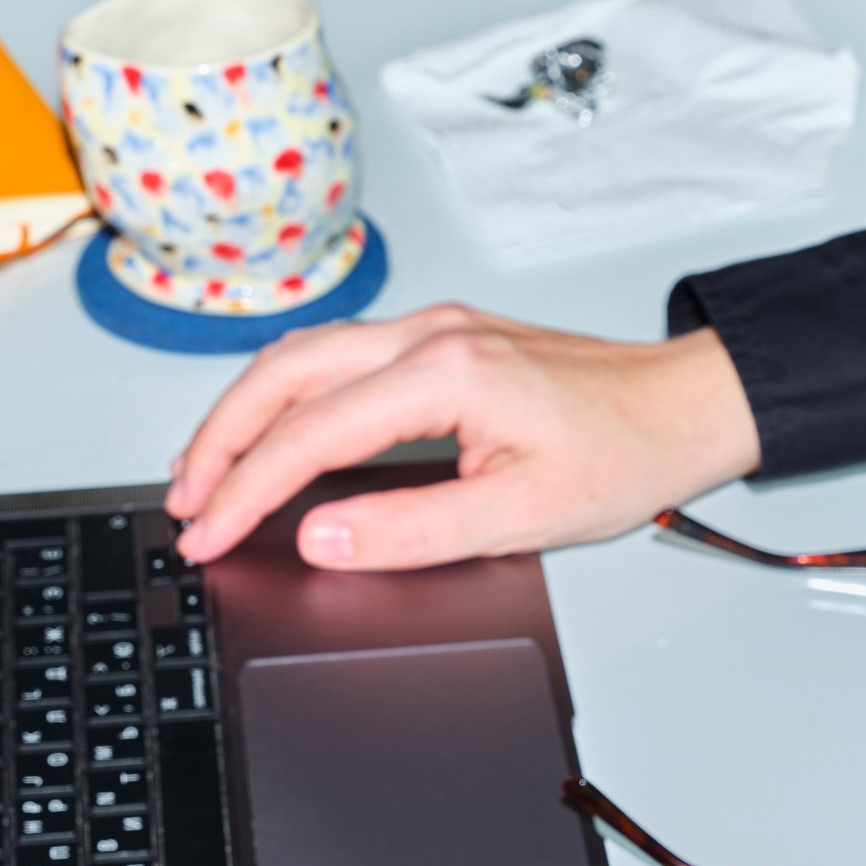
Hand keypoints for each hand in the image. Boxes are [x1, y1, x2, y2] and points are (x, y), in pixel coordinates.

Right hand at [164, 305, 759, 568]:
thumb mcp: (521, 516)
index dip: (246, 490)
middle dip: (218, 441)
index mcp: (448, 373)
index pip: (311, 433)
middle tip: (183, 504)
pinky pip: (334, 356)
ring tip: (203, 472)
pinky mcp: (439, 337)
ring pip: (301, 357)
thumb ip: (412, 530)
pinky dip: (283, 396)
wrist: (682, 407)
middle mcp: (430, 334)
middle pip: (283, 375)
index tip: (207, 534)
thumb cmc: (623, 453)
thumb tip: (322, 538)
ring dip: (243, 412)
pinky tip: (266, 429)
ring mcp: (432, 327)